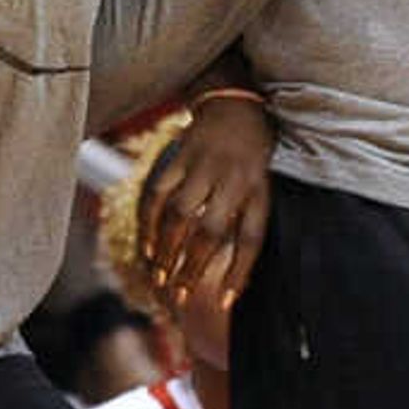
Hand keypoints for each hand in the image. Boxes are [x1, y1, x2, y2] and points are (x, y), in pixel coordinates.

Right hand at [140, 91, 272, 309]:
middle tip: (179, 296)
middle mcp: (233, 179)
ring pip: (179, 215)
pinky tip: (146, 246)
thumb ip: (247, 224)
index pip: (251, 239)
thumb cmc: (252, 158)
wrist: (236, 105)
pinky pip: (157, 194)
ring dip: (166, 249)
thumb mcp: (262, 189)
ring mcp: (203, 167)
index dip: (238, 273)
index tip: (225, 303)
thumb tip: (234, 273)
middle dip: (192, 267)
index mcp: (259, 191)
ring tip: (159, 276)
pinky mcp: (178, 157)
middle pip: (209, 232)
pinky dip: (148, 222)